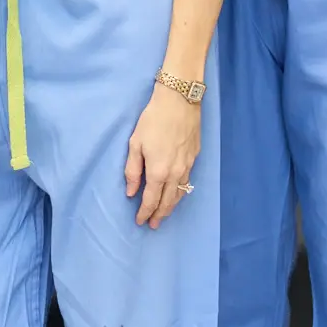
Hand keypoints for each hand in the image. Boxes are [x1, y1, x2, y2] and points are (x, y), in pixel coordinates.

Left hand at [125, 85, 200, 228]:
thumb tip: (131, 192)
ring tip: (164, 214)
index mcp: (158, 171)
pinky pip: (188, 182)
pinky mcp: (195, 157)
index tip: (140, 221)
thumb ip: (133, 170)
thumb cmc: (153, 120)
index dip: (145, 212)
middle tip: (153, 225)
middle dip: (159, 215)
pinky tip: (177, 193)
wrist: (179, 101)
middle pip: (168, 202)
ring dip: (172, 207)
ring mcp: (188, 166)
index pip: (151, 200)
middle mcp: (175, 173)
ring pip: (180, 194)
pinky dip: (181, 192)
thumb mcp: (135, 143)